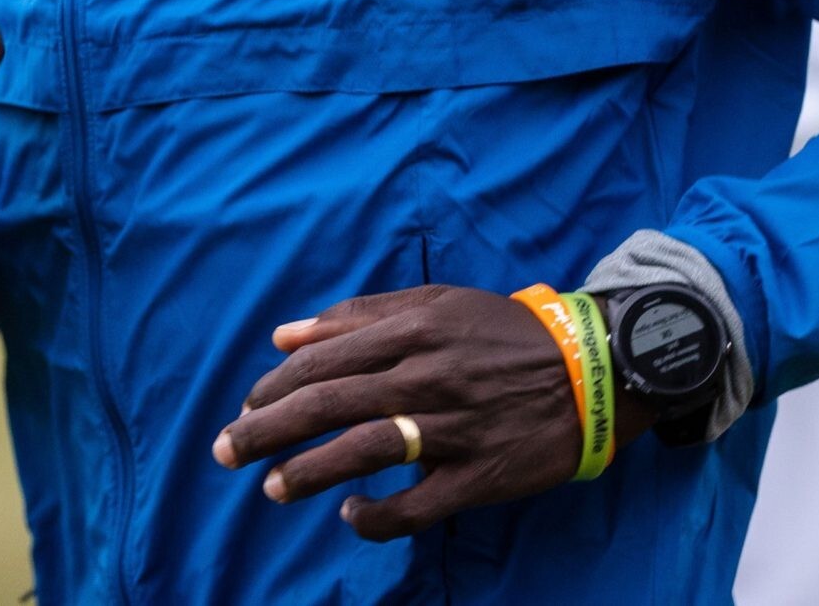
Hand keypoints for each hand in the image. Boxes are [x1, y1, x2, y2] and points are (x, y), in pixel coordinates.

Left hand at [213, 285, 644, 540]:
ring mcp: (454, 427)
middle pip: (329, 403)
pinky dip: (378, 515)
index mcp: (413, 329)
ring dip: (309, 472)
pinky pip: (419, 506)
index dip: (274, 387)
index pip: (322, 360)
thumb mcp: (435, 304)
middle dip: (267, 429)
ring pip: (365, 451)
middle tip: (227, 452)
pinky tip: (351, 515)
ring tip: (273, 488)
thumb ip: (358, 316)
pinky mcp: (480, 474)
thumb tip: (283, 334)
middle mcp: (427, 375)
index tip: (247, 405)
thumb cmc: (502, 334)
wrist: (592, 369)